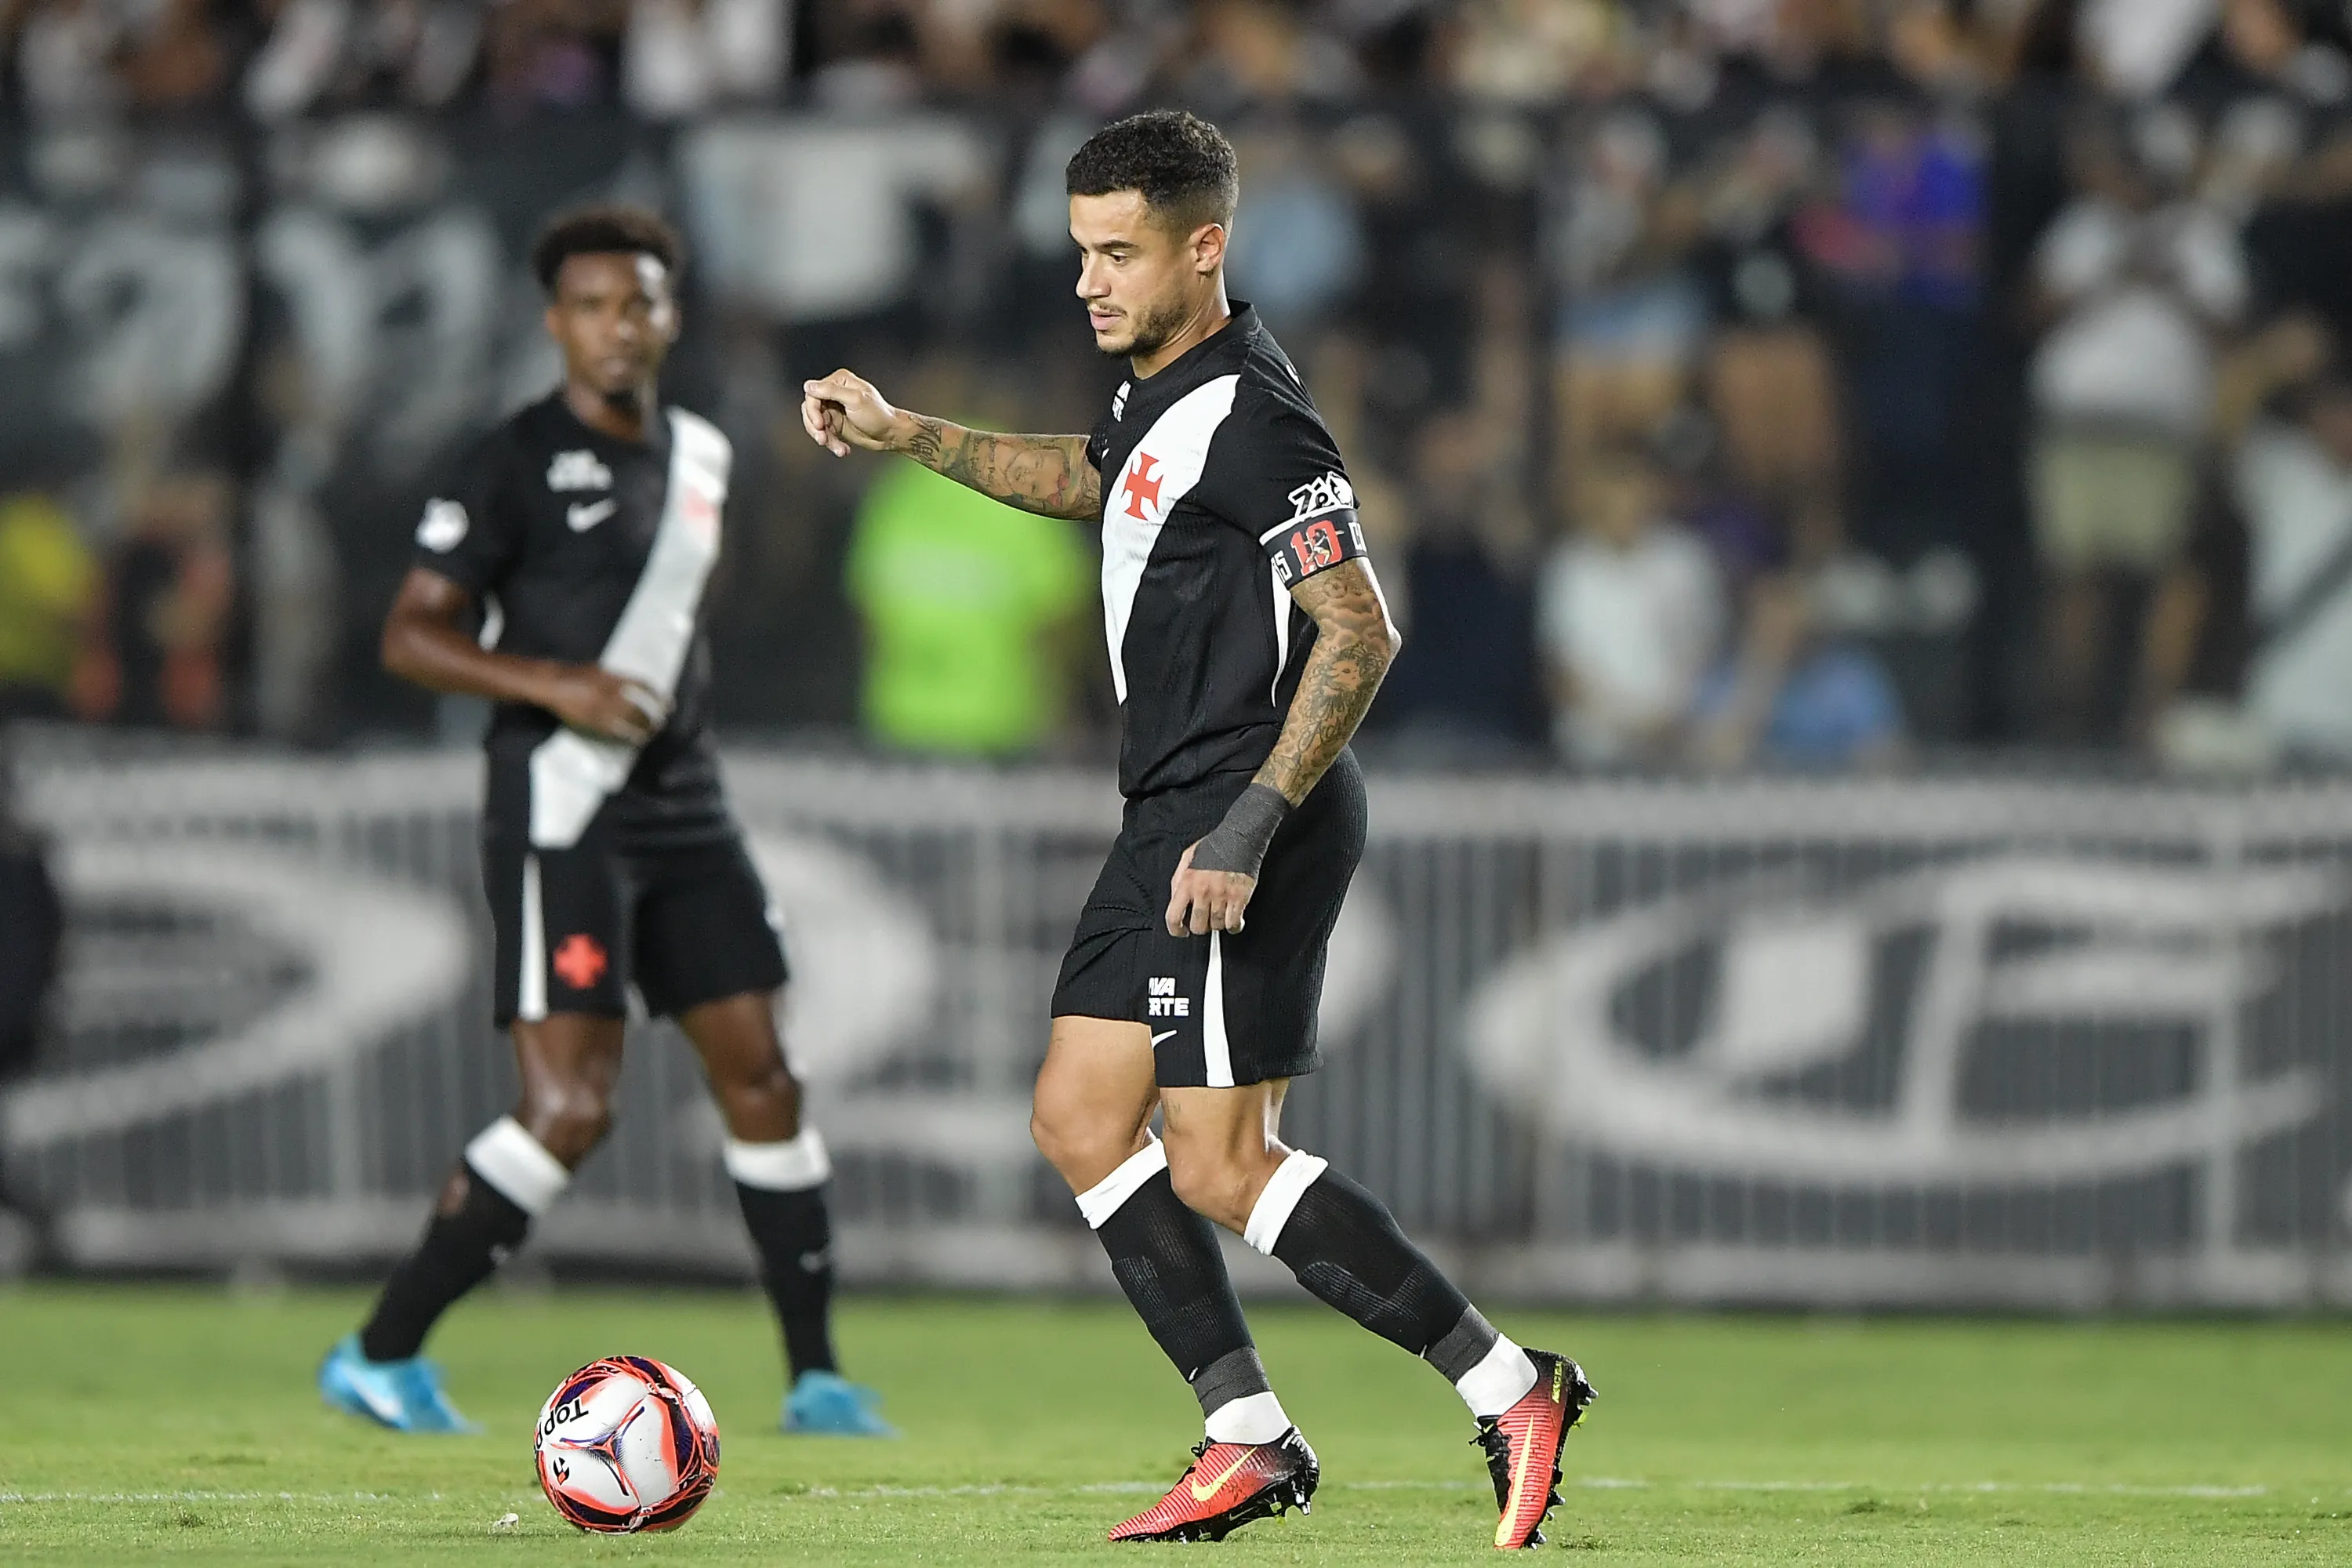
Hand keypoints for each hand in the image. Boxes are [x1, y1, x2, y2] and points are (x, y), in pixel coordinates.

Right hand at [542, 665, 666, 744]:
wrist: (554, 684)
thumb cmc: (576, 674)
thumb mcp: (600, 669)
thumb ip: (617, 678)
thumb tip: (633, 687)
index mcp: (615, 679)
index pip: (644, 688)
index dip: (659, 697)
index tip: (669, 705)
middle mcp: (612, 694)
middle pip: (640, 709)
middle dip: (652, 718)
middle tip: (660, 724)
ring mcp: (603, 709)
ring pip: (630, 723)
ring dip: (643, 730)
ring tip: (650, 734)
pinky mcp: (594, 722)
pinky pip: (616, 732)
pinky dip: (628, 736)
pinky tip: (635, 740)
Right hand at [801, 369, 910, 456]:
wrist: (891, 434)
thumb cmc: (878, 415)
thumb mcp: (855, 400)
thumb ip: (831, 391)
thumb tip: (808, 385)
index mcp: (839, 381)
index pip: (813, 393)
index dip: (812, 410)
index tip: (819, 425)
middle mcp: (834, 393)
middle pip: (810, 409)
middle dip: (815, 427)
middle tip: (823, 439)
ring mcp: (834, 409)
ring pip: (814, 424)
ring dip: (824, 438)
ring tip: (838, 448)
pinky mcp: (836, 424)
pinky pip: (824, 433)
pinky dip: (831, 443)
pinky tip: (843, 450)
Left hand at [1166, 842, 1255, 936]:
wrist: (1239, 838)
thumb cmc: (1214, 846)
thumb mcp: (1187, 859)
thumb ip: (1178, 880)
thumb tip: (1175, 899)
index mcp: (1187, 881)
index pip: (1173, 916)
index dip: (1176, 930)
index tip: (1181, 931)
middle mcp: (1202, 891)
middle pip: (1198, 926)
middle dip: (1201, 927)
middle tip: (1206, 920)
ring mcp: (1221, 895)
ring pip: (1217, 926)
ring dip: (1219, 924)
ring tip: (1221, 913)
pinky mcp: (1239, 898)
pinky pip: (1233, 923)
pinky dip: (1234, 926)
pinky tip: (1234, 920)